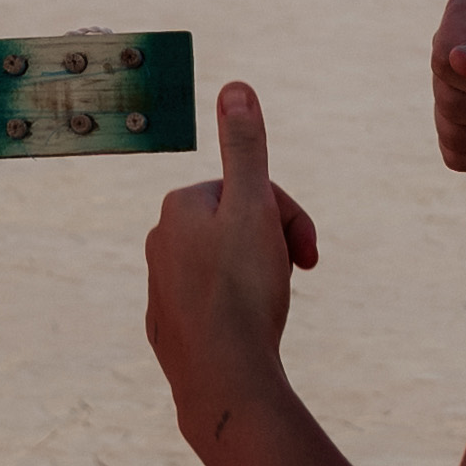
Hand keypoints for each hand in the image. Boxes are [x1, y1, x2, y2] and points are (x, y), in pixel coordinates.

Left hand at [144, 83, 318, 420]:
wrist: (222, 378)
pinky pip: (217, 306)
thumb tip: (236, 87)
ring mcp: (161, 287)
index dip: (285, 218)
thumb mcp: (253, 207)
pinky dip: (240, 313)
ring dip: (260, 280)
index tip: (305, 253)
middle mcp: (159, 242)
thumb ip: (245, 148)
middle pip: (238, 228)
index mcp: (177, 208)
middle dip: (273, 247)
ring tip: (270, 311)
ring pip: (229, 267)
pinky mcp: (171, 328)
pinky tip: (250, 336)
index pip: (248, 193)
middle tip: (296, 278)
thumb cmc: (241, 290)